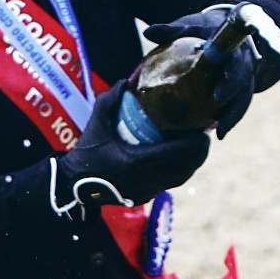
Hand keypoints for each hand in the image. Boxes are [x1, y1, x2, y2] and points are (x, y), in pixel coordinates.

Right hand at [57, 83, 211, 207]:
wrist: (74, 184)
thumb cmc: (86, 152)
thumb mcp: (96, 123)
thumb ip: (110, 100)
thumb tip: (127, 81)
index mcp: (135, 161)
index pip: (175, 153)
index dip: (194, 144)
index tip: (205, 132)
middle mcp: (145, 179)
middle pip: (185, 168)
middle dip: (200, 153)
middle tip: (205, 137)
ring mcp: (146, 191)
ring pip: (181, 179)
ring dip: (193, 164)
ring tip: (198, 147)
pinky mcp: (145, 197)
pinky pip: (170, 184)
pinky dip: (181, 172)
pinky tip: (184, 160)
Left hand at [143, 0, 279, 134]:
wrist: (228, 35)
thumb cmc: (205, 32)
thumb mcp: (191, 28)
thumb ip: (172, 31)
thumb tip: (147, 32)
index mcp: (232, 45)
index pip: (233, 55)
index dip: (227, 69)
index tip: (218, 84)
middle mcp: (244, 62)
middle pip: (242, 78)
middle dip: (230, 88)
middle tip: (216, 98)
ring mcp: (245, 78)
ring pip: (244, 97)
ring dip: (234, 114)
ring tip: (221, 131)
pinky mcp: (242, 90)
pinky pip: (239, 106)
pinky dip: (230, 118)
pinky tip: (220, 133)